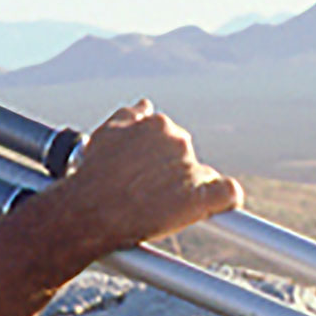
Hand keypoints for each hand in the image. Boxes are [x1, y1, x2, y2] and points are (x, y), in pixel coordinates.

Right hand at [0, 101, 241, 315]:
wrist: (86, 211)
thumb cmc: (92, 175)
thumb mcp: (106, 134)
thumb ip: (129, 117)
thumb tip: (145, 104)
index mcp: (158, 124)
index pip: (170, 139)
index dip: (159, 161)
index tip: (147, 177)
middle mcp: (178, 140)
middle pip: (187, 158)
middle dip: (173, 175)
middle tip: (149, 196)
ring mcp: (189, 169)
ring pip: (204, 177)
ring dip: (189, 190)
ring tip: (161, 209)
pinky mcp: (199, 198)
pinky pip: (229, 193)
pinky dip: (227, 199)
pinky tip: (218, 208)